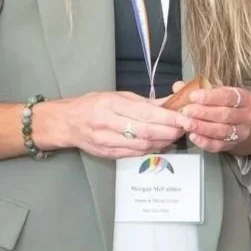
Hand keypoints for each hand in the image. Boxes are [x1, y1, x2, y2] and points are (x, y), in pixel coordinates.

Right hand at [46, 91, 186, 159]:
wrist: (66, 123)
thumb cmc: (92, 105)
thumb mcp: (116, 96)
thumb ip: (143, 102)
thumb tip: (169, 102)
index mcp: (111, 104)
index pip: (145, 113)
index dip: (168, 117)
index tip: (184, 117)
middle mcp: (107, 123)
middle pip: (146, 132)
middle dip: (170, 131)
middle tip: (185, 128)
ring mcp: (106, 141)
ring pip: (142, 145)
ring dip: (163, 142)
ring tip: (175, 136)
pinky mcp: (107, 154)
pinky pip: (135, 154)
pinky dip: (151, 149)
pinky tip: (159, 144)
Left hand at [180, 84, 250, 154]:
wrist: (238, 121)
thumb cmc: (224, 103)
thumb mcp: (214, 92)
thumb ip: (197, 89)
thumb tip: (179, 86)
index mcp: (244, 98)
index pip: (227, 96)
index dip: (209, 97)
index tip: (193, 96)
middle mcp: (247, 115)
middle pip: (225, 115)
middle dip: (203, 113)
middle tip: (186, 111)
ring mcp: (242, 132)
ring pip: (222, 131)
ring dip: (202, 128)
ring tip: (187, 124)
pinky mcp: (233, 144)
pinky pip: (219, 145)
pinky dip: (205, 142)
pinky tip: (193, 136)